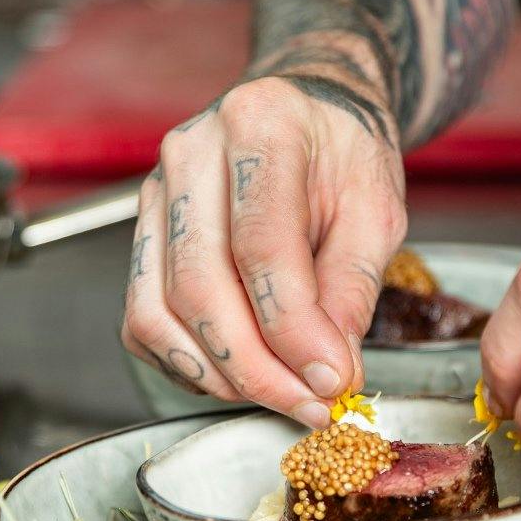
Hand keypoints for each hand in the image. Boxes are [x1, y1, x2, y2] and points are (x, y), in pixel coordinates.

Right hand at [121, 75, 404, 427]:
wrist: (310, 117)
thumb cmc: (344, 157)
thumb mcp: (378, 212)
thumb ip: (354, 289)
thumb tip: (329, 368)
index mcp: (259, 124)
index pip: (260, 247)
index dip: (293, 329)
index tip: (331, 380)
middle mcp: (192, 154)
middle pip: (199, 286)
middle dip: (256, 367)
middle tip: (310, 403)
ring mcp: (155, 194)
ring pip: (158, 311)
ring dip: (220, 374)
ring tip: (281, 395)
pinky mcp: (141, 235)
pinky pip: (143, 320)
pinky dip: (187, 364)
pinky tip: (240, 374)